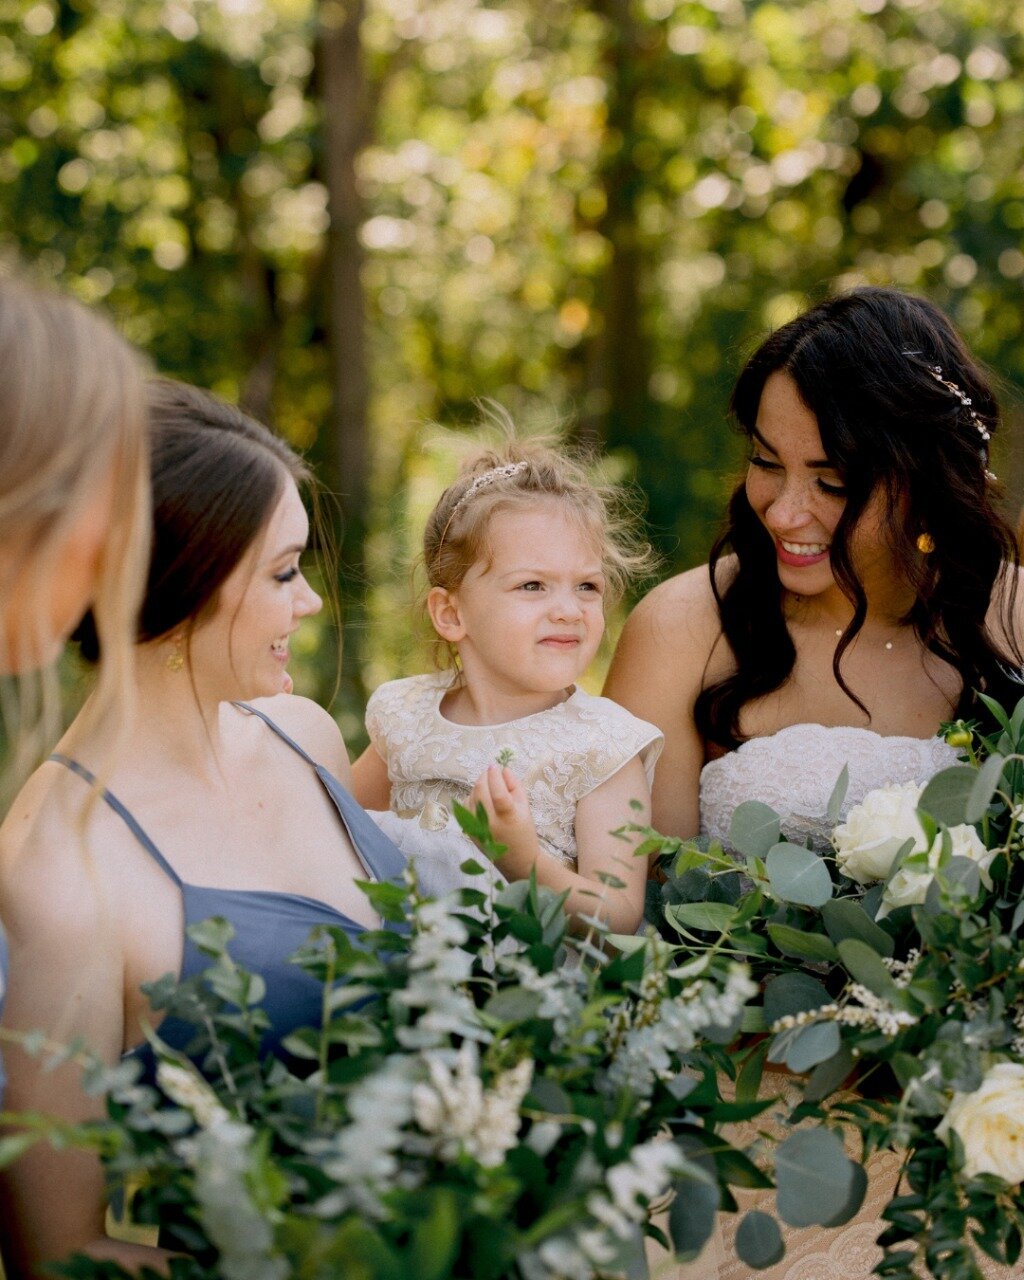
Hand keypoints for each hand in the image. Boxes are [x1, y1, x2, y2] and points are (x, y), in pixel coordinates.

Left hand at [468, 764, 540, 878]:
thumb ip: (515, 785)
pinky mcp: (469, 830)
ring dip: (478, 787)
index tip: (495, 765)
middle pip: (480, 792)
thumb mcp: (525, 807)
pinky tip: (481, 799)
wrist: (516, 859)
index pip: (498, 792)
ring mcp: (477, 828)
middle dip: (485, 777)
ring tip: (489, 787)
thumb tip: (503, 770)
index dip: (494, 776)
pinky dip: (472, 798)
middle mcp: (490, 823)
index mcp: (508, 817)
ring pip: (471, 797)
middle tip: (491, 772)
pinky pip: (465, 807)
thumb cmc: (524, 831)